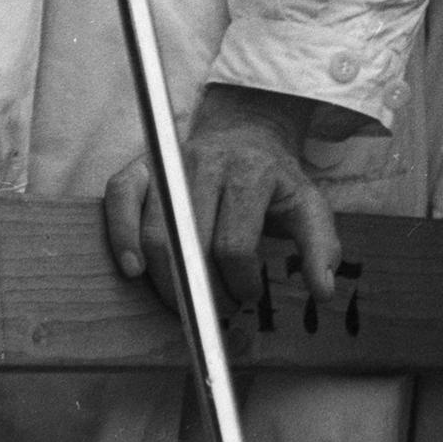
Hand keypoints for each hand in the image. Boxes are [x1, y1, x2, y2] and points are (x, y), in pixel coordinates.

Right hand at [104, 83, 338, 310]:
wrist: (248, 132)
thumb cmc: (273, 179)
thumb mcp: (307, 205)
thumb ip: (320, 245)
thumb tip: (323, 291)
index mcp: (252, 171)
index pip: (235, 245)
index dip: (240, 283)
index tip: (247, 296)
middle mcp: (208, 162)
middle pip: (191, 245)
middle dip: (202, 291)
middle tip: (213, 309)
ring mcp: (172, 161)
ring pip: (156, 234)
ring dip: (166, 281)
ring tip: (186, 299)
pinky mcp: (143, 164)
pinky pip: (119, 198)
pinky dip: (120, 235)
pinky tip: (134, 268)